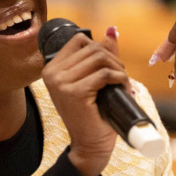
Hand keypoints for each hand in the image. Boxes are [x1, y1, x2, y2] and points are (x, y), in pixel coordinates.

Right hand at [41, 27, 129, 175]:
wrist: (89, 145)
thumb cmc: (93, 114)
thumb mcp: (93, 81)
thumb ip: (100, 56)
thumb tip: (112, 30)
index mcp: (52, 68)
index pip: (80, 40)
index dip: (100, 48)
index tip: (110, 66)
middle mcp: (52, 73)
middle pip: (92, 48)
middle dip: (113, 59)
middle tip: (120, 77)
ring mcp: (61, 83)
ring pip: (99, 58)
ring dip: (118, 68)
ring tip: (122, 83)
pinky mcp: (75, 93)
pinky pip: (104, 74)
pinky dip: (119, 78)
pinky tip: (123, 88)